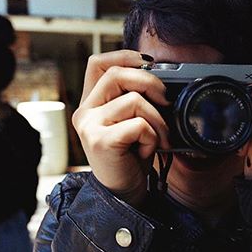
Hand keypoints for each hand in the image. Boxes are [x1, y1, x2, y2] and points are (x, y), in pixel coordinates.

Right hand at [72, 51, 169, 206]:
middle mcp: (84, 112)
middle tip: (166, 101)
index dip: (124, 55)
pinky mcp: (100, 141)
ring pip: (134, 100)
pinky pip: (139, 124)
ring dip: (157, 120)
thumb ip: (134, 98)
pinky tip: (146, 150)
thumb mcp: (132, 122)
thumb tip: (159, 75)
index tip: (148, 63)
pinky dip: (152, 137)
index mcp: (91, 103)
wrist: (123, 195)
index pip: (98, 63)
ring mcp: (89, 126)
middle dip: (151, 83)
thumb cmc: (131, 157)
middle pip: (118, 74)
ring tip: (158, 138)